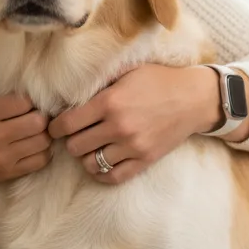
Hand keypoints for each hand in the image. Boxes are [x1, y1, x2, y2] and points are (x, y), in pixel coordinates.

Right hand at [0, 86, 51, 191]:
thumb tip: (8, 73)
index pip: (23, 102)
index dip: (29, 99)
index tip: (26, 100)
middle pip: (37, 122)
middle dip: (40, 114)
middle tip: (35, 113)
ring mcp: (3, 157)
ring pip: (43, 141)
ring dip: (43, 132)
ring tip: (36, 128)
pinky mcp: (8, 173)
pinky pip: (40, 161)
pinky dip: (42, 151)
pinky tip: (34, 144)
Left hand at [47, 64, 220, 184]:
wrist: (193, 98)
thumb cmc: (156, 80)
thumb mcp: (125, 71)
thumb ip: (98, 82)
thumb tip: (69, 88)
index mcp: (109, 102)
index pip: (66, 124)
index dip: (55, 126)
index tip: (55, 126)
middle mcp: (118, 127)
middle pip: (75, 146)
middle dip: (70, 140)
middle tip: (74, 134)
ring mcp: (132, 146)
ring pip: (91, 164)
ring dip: (85, 157)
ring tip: (88, 147)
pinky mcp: (145, 160)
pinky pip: (113, 177)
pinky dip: (101, 173)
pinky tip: (100, 163)